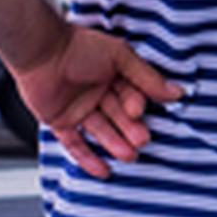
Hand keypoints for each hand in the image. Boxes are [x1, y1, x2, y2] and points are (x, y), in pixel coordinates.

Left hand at [10, 25, 181, 180]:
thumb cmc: (77, 45)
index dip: (136, 105)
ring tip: (129, 155)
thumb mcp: (119, 57)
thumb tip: (175, 92)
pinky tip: (103, 171)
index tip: (140, 111)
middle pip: (118, 116)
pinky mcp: (59, 121)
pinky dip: (88, 159)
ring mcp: (77, 108)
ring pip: (101, 131)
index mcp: (112, 74)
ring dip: (115, 144)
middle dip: (130, 129)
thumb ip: (146, 77)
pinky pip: (75, 144)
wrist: (41, 50)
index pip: (131, 96)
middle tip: (142, 140)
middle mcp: (96, 92)